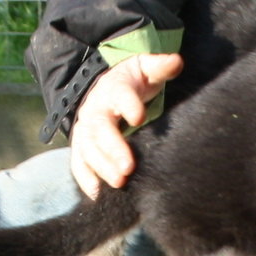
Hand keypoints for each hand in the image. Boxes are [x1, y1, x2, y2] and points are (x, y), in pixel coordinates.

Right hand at [71, 52, 184, 197]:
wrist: (106, 90)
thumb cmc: (133, 82)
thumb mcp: (146, 69)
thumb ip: (159, 67)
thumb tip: (176, 61)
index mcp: (114, 88)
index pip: (120, 94)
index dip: (128, 104)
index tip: (139, 116)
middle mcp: (96, 109)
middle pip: (100, 128)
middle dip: (113, 148)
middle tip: (128, 167)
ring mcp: (85, 129)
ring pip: (87, 148)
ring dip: (101, 167)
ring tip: (119, 183)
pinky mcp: (81, 146)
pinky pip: (78, 163)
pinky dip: (85, 179)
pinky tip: (97, 194)